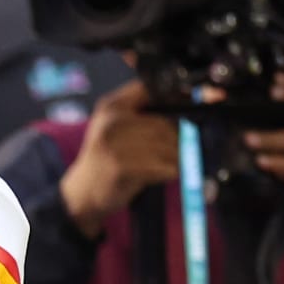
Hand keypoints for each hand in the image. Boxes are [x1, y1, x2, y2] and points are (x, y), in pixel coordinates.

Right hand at [58, 80, 179, 237]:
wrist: (82, 194)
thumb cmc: (106, 160)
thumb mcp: (115, 127)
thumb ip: (142, 111)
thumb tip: (188, 100)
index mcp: (111, 106)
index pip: (151, 89)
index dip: (177, 94)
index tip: (201, 99)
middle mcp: (112, 122)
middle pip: (165, 124)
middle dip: (176, 140)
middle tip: (171, 152)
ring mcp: (116, 145)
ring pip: (169, 146)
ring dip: (175, 159)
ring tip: (163, 166)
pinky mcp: (124, 167)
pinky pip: (165, 166)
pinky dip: (169, 173)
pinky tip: (158, 176)